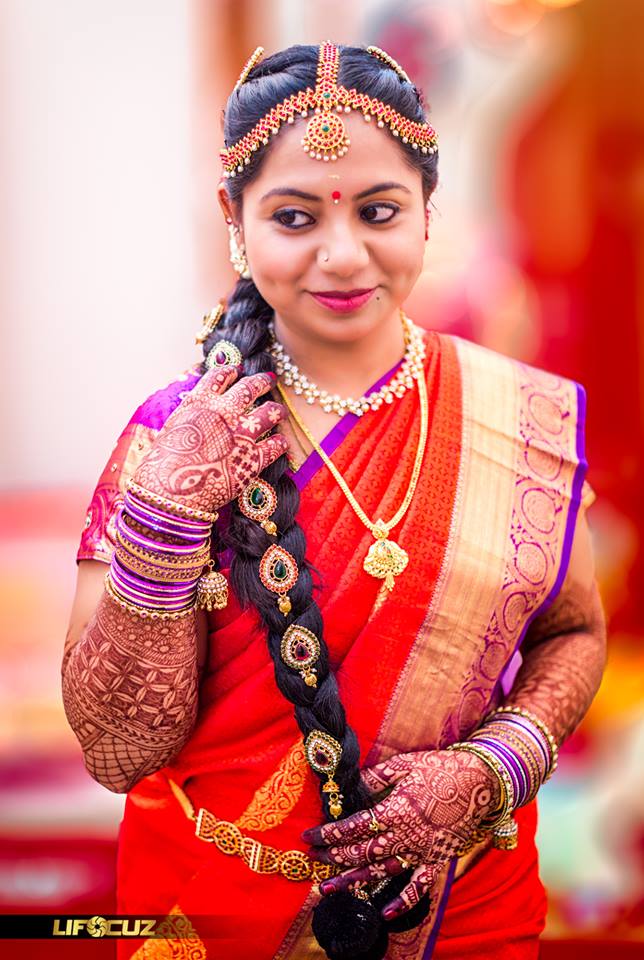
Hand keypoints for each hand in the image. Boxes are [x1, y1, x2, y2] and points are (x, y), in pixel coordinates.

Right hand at [133, 365, 287, 513]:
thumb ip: (189, 415)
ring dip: (276, 410)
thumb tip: (195, 413)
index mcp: (201, 401)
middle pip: (250, 387)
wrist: (171, 491)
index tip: (237, 370)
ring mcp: (242, 434)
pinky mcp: (254, 459)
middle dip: (262, 380)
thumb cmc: (162, 463)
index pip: (220, 375)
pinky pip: (276, 446)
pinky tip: (281, 443)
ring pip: (269, 412)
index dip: (231, 371)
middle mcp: (224, 412)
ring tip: (279, 410)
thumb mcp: (171, 428)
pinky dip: (280, 443)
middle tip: (269, 378)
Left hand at [303, 749, 500, 920]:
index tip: (310, 836)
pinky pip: (418, 886)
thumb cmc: (441, 769)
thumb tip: (352, 782)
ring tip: (330, 888)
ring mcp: (421, 851)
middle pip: (363, 851)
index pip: (354, 826)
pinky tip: (383, 913)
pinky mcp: (437, 860)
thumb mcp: (404, 765)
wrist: (481, 782)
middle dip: (335, 856)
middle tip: (314, 860)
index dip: (330, 832)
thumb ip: (376, 776)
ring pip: (381, 870)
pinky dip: (401, 901)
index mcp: (395, 810)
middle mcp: (405, 835)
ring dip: (354, 880)